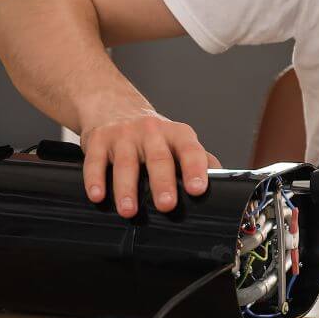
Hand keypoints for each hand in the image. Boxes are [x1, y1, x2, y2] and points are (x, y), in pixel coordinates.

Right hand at [80, 111, 221, 218]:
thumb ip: (198, 159)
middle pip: (158, 158)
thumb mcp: (177, 140)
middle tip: (167, 205)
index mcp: (176, 134)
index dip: (195, 169)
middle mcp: (151, 132)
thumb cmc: (151, 134)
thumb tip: (223, 180)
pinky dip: (95, 179)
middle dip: (163, 182)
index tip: (198, 189)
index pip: (190, 150)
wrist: (114, 106)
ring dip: (127, 188)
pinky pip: (95, 161)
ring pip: (125, 162)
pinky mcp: (98, 140)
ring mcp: (123, 135)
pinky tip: (98, 196)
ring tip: (129, 211)